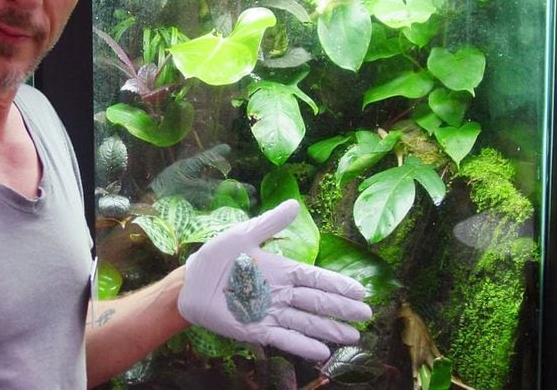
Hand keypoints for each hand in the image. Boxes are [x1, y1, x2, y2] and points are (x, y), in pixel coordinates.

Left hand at [178, 199, 371, 359]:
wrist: (191, 283)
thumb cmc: (216, 256)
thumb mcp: (243, 234)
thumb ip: (270, 222)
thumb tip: (295, 204)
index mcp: (280, 269)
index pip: (315, 278)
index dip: (337, 285)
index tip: (360, 290)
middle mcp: (280, 293)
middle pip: (316, 302)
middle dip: (341, 308)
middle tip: (366, 315)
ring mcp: (270, 313)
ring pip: (306, 322)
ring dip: (329, 329)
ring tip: (353, 336)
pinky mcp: (257, 330)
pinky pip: (284, 338)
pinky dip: (303, 345)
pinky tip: (322, 352)